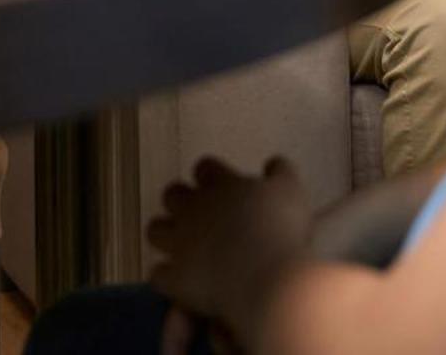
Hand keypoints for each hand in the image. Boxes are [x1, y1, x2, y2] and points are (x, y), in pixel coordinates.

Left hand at [148, 157, 311, 344]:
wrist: (267, 277)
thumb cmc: (282, 229)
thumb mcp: (290, 191)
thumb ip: (280, 173)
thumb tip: (273, 162)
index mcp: (221, 185)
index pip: (204, 168)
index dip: (210, 175)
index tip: (221, 183)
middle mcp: (194, 209)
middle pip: (172, 194)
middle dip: (181, 201)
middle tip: (198, 215)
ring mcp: (180, 242)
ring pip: (155, 230)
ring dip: (165, 234)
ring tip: (182, 246)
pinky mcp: (175, 276)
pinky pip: (158, 274)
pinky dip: (167, 277)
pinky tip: (181, 282)